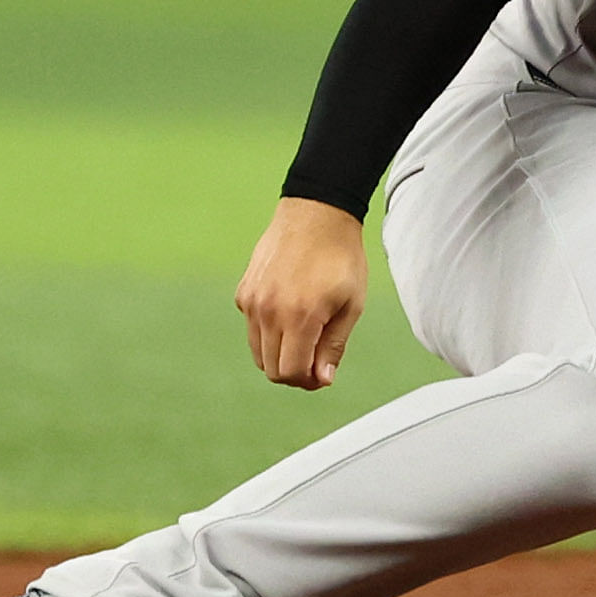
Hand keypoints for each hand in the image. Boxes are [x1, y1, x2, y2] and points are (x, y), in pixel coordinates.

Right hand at [236, 197, 368, 390]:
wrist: (316, 214)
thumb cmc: (341, 258)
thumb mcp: (351, 304)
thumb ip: (334, 345)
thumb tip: (322, 378)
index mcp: (300, 317)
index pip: (291, 372)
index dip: (308, 381)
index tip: (323, 375)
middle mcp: (269, 312)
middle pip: (271, 368)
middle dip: (295, 373)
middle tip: (316, 362)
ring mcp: (252, 302)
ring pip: (258, 352)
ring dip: (280, 355)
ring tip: (306, 339)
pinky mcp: (244, 292)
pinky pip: (252, 328)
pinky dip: (269, 333)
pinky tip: (291, 313)